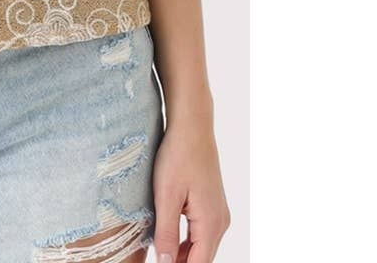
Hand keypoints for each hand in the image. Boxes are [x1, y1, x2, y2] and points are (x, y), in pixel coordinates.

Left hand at [152, 114, 231, 262]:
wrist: (192, 127)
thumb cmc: (178, 156)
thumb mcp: (166, 196)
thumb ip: (166, 232)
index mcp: (210, 223)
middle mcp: (220, 222)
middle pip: (201, 257)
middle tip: (157, 260)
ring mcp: (218, 213)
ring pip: (201, 246)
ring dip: (182, 254)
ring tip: (160, 253)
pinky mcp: (211, 204)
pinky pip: (201, 232)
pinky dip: (186, 241)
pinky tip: (168, 239)